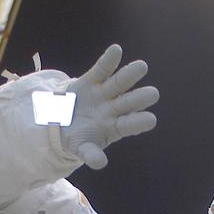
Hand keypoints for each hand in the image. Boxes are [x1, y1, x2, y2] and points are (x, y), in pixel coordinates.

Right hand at [60, 44, 158, 169]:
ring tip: (142, 67)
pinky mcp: (91, 81)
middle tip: (154, 94)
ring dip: (129, 75)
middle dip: (140, 98)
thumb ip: (91, 154)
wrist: (60, 122)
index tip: (151, 120)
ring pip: (119, 83)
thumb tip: (100, 163)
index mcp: (115, 127)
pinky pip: (101, 70)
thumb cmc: (78, 138)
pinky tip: (116, 50)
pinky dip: (108, 61)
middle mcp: (113, 109)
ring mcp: (103, 94)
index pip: (129, 124)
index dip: (139, 122)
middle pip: (128, 102)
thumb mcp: (82, 148)